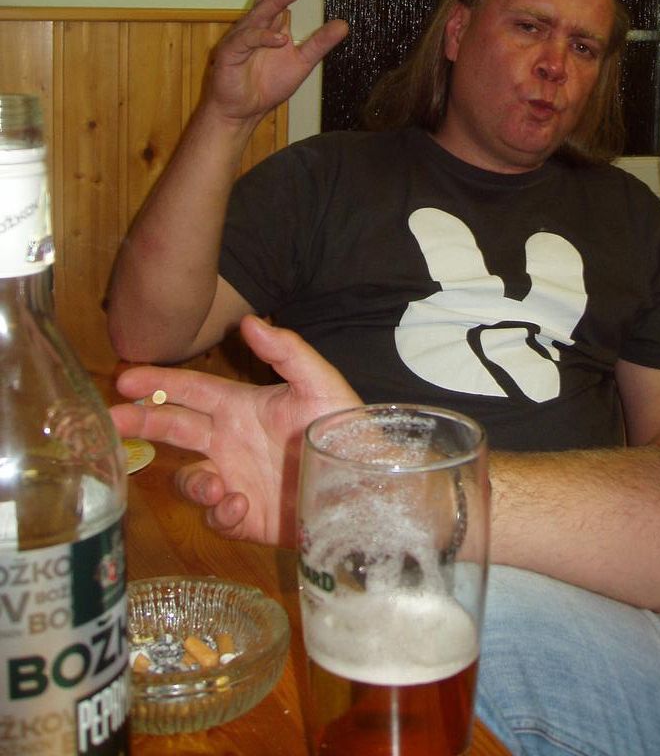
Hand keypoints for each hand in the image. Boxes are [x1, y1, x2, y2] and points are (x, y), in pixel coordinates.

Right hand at [111, 316, 360, 545]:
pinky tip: (239, 505)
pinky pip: (215, 518)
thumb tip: (248, 322)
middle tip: (111, 422)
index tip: (125, 379)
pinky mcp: (246, 517)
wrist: (367, 484)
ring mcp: (235, 480)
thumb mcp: (320, 383)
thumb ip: (287, 351)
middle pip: (173, 431)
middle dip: (140, 425)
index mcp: (242, 408)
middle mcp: (231, 442)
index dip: (158, 384)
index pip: (190, 392)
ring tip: (213, 485)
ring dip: (192, 483)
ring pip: (189, 480)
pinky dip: (219, 513)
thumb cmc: (345, 428)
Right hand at [207, 0, 348, 123]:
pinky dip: (264, 38)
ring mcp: (241, 39)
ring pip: (259, 16)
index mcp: (270, 25)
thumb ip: (319, 43)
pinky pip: (248, 41)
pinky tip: (280, 39)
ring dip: (275, 3)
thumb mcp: (302, 62)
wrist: (244, 111)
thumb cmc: (267, 85)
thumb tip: (344, 24)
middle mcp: (254, 27)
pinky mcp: (230, 53)